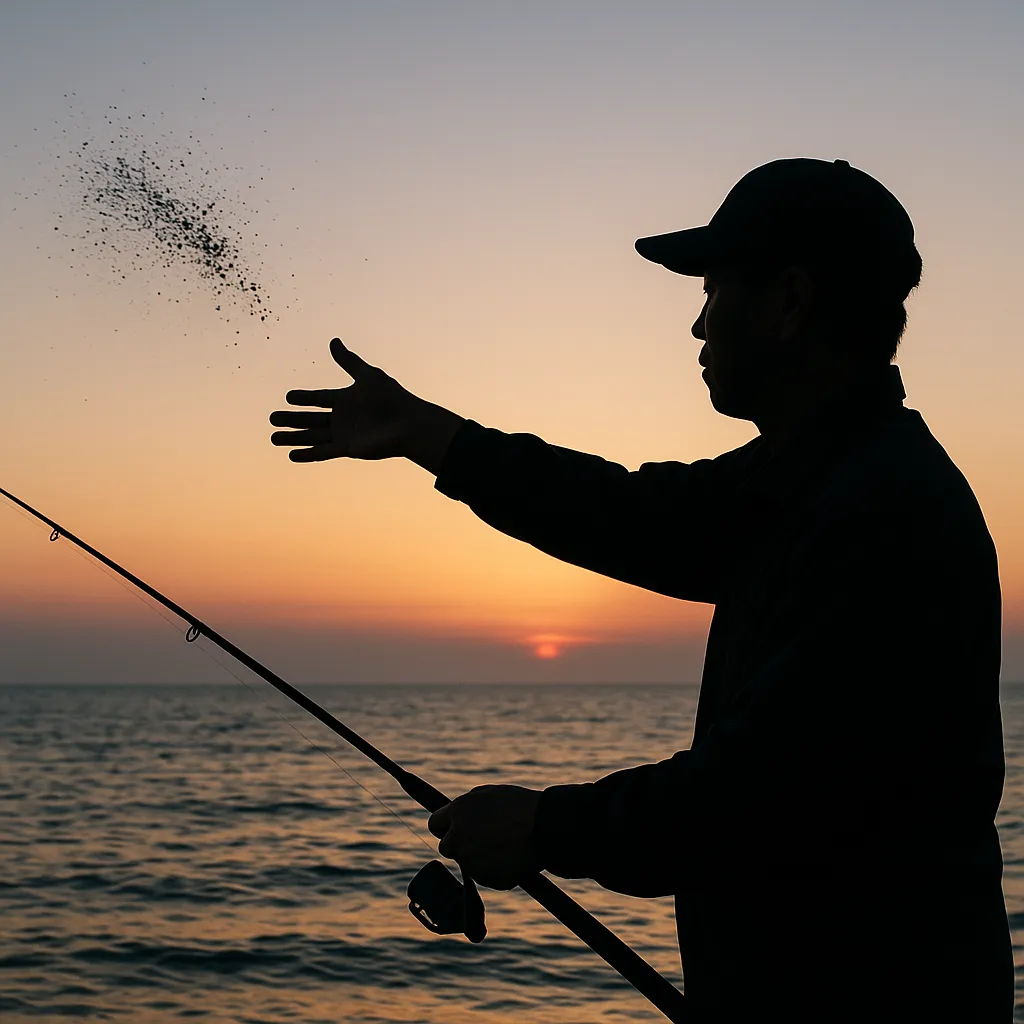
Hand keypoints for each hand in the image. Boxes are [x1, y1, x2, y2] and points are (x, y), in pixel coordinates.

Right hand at [270, 338, 465, 471]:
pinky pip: (323, 451)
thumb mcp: (366, 376)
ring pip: (313, 436)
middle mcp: (343, 418)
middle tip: (272, 418)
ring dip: (293, 437)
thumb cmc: (391, 397)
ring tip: (273, 438)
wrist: (407, 423)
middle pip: (311, 419)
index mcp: (346, 399)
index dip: (303, 398)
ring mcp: (344, 434)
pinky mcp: (347, 448)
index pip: (319, 399)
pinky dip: (307, 454)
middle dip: (291, 419)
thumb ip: (348, 361)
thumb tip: (333, 341)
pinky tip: (291, 455)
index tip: (288, 397)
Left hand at [428, 785, 542, 889]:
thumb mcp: (490, 795)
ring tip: (505, 847)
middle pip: (447, 847)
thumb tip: (457, 816)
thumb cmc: (522, 806)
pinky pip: (484, 877)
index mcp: (458, 811)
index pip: (435, 824)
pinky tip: (511, 859)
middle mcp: (459, 836)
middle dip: (460, 846)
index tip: (454, 831)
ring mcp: (470, 859)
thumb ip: (469, 807)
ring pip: (468, 863)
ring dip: (480, 859)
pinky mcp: (483, 878)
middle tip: (482, 841)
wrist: (545, 828)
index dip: (446, 828)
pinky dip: (495, 872)